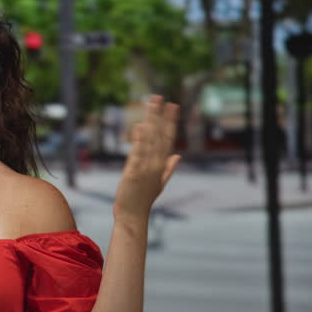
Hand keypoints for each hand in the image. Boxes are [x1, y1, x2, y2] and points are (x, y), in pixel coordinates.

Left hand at [114, 95, 180, 221]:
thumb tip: (178, 155)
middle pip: (159, 134)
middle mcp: (156, 163)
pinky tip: (139, 127)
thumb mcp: (159, 182)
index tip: (173, 106)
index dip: (170, 121)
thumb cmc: (143, 198)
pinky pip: (137, 153)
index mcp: (162, 164)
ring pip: (149, 140)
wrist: (133, 215)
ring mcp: (146, 167)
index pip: (168, 138)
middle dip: (160, 115)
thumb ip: (169, 168)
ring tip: (150, 105)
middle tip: (159, 97)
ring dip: (150, 121)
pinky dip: (139, 140)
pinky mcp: (134, 172)